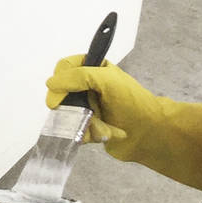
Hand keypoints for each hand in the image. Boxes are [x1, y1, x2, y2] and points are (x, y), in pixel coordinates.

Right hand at [46, 56, 201, 192]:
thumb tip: (50, 85)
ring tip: (103, 128)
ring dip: (84, 124)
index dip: (59, 82)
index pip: (64, 68)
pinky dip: (90, 134)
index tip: (58, 98)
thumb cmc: (131, 102)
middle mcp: (88, 85)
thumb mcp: (105, 81)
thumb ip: (77, 77)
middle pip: (62, 93)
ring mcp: (89, 106)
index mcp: (94, 68)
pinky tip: (106, 134)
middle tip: (85, 115)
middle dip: (73, 109)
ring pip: (68, 114)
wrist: (151, 134)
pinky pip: (76, 130)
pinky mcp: (90, 126)